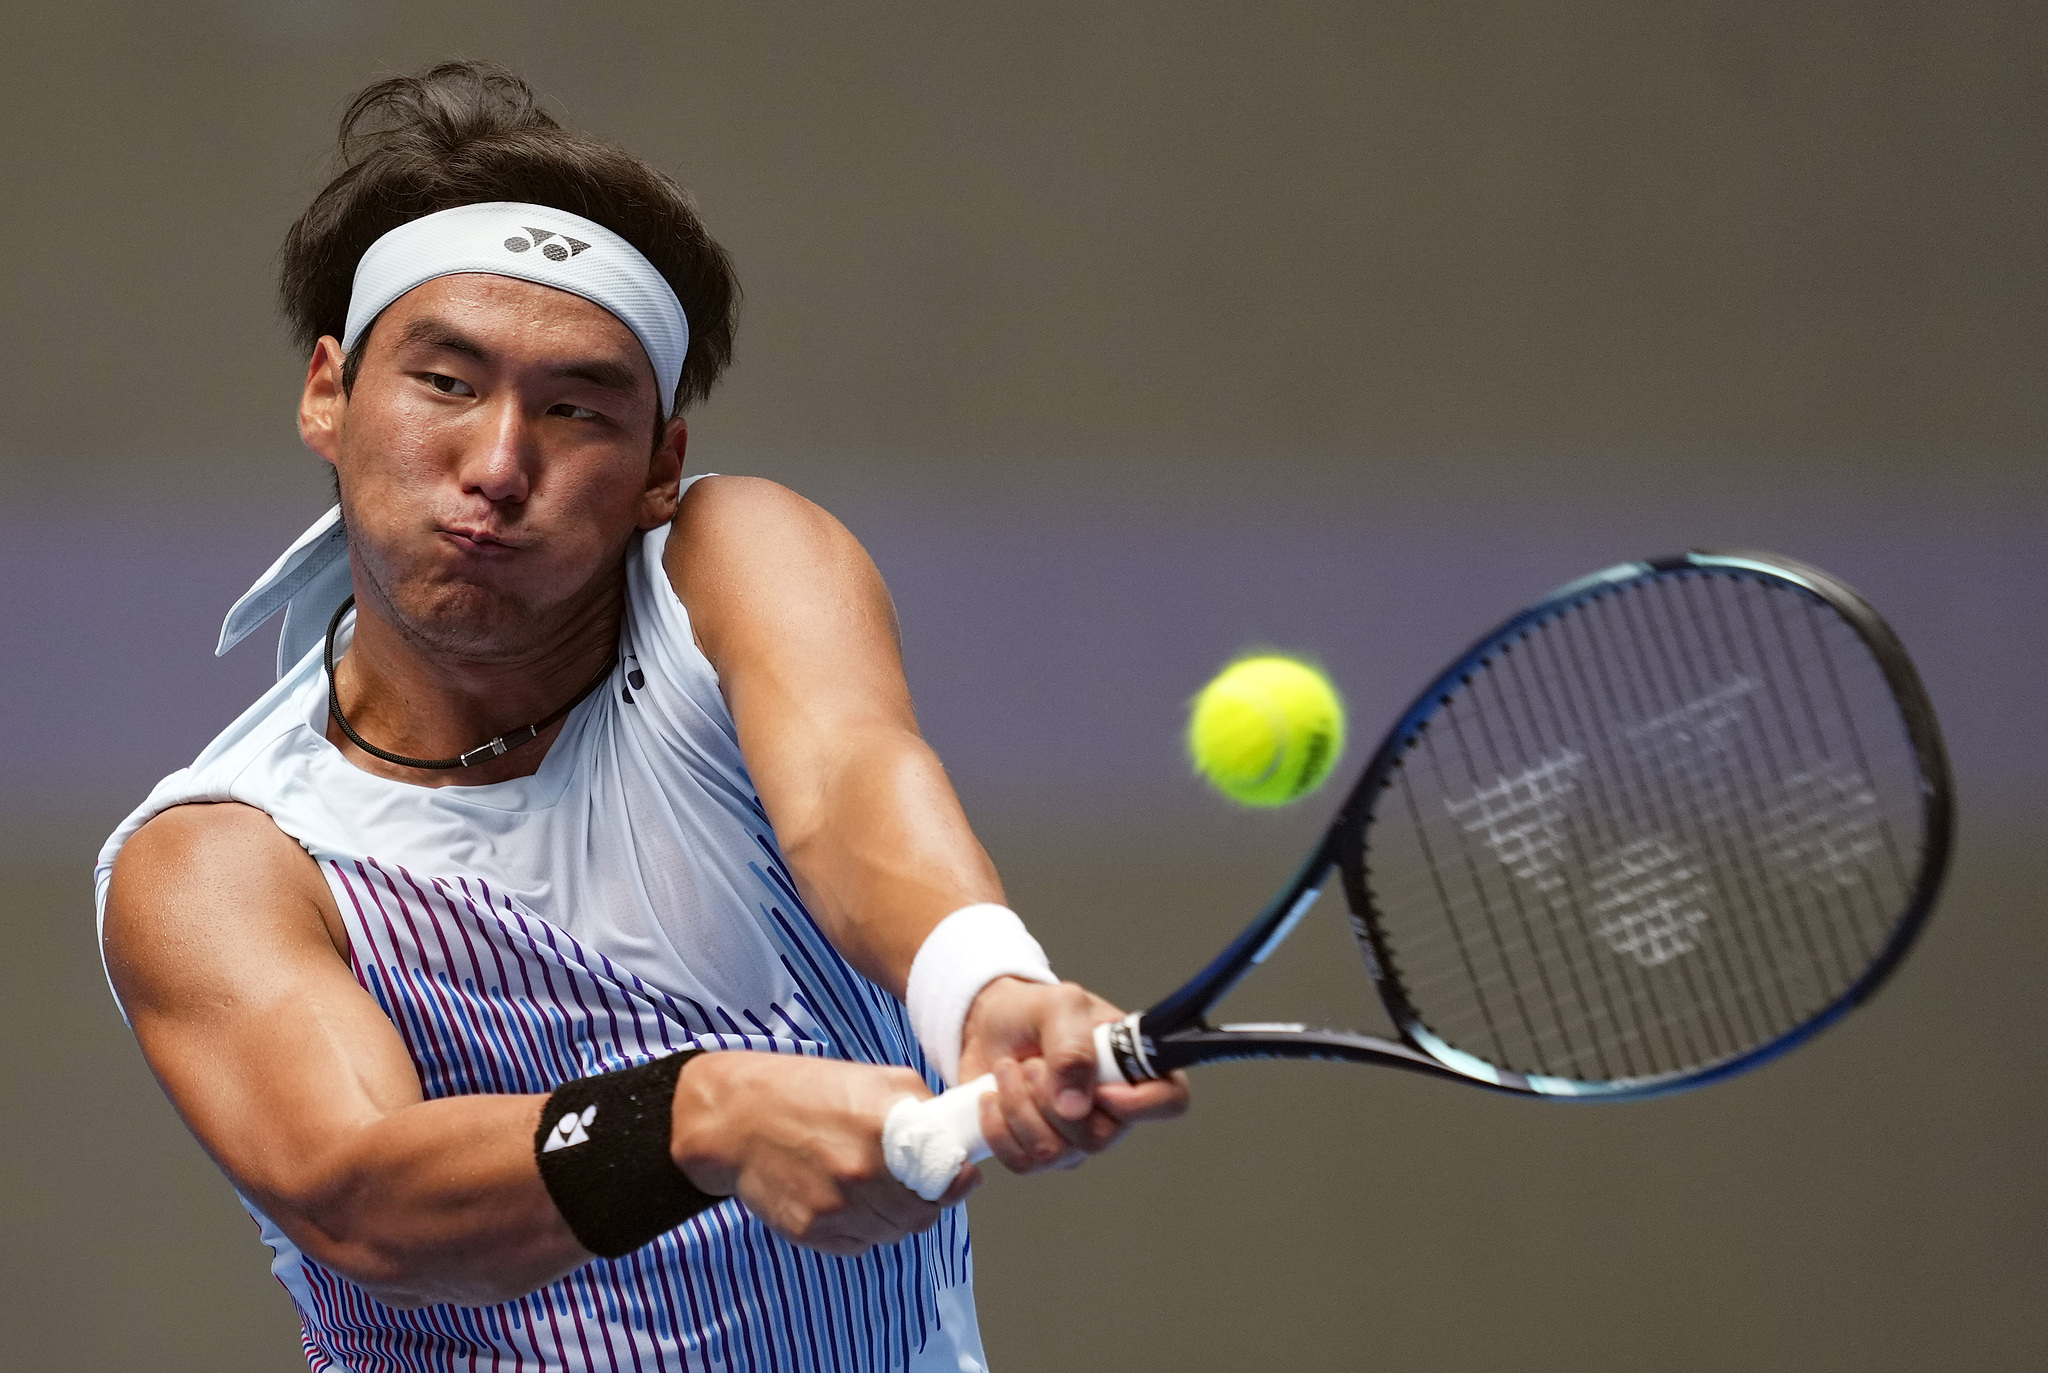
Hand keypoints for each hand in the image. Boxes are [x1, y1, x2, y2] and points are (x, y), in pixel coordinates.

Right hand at [669, 1051, 978, 1254]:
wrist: (737, 1119)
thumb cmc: (807, 1093)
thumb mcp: (874, 1079)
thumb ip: (922, 1107)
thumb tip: (958, 1140)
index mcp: (882, 1127)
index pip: (947, 1177)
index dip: (959, 1179)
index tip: (960, 1174)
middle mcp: (860, 1172)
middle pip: (924, 1212)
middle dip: (928, 1199)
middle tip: (916, 1180)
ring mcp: (834, 1207)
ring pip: (894, 1233)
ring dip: (897, 1216)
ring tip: (877, 1186)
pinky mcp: (812, 1232)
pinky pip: (860, 1245)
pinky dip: (864, 1228)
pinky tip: (849, 1199)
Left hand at [959, 977, 1189, 1175]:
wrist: (990, 1027)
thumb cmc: (1033, 1012)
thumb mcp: (1058, 1005)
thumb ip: (1072, 1046)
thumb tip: (1075, 1106)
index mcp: (1134, 1068)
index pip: (1170, 1101)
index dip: (1139, 1104)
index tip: (1097, 1087)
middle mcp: (1113, 1110)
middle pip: (1097, 1138)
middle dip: (1049, 1098)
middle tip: (1032, 1062)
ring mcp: (1076, 1137)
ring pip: (1054, 1153)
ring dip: (1018, 1107)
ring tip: (1009, 1069)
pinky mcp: (1038, 1153)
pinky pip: (1022, 1162)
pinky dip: (998, 1128)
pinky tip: (993, 1097)